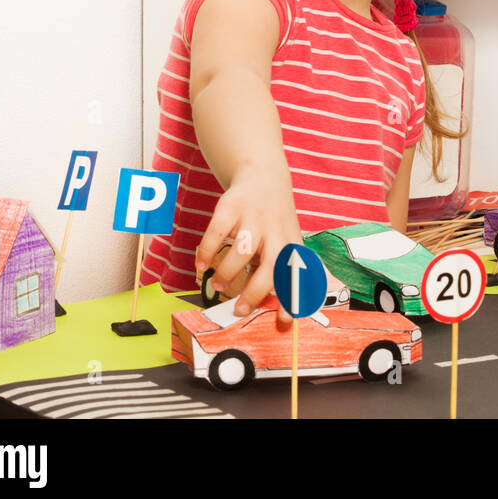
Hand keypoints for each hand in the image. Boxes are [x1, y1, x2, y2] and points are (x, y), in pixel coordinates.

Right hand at [195, 166, 302, 323]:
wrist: (264, 177)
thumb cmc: (273, 220)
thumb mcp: (283, 241)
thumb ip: (272, 271)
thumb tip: (261, 305)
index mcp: (291, 243)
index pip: (296, 275)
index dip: (291, 298)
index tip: (284, 321)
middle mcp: (275, 231)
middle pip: (270, 266)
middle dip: (254, 292)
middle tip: (239, 309)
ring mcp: (253, 217)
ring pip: (242, 250)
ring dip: (227, 273)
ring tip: (217, 284)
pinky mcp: (231, 206)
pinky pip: (216, 233)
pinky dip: (206, 252)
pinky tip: (201, 264)